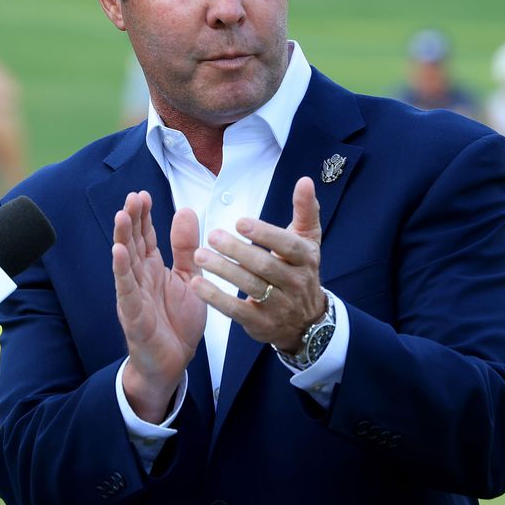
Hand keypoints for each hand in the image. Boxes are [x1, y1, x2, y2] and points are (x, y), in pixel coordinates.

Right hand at [113, 191, 204, 422]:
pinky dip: (121, 271)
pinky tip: (118, 253)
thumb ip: (185, 247)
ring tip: (121, 216)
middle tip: (132, 197)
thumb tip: (185, 210)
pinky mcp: (133, 315)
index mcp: (153, 269)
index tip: (142, 194)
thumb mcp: (188, 277)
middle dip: (131, 220)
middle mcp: (140, 278)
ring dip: (122, 239)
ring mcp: (133, 296)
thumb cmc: (178, 322)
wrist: (174, 362)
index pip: (145, 236)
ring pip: (125, 262)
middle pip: (132, 244)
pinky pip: (126, 290)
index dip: (143, 216)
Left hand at [191, 177, 325, 353]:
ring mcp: (279, 305)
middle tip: (212, 235)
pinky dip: (216, 298)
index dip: (264, 233)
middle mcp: (295, 283)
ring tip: (199, 255)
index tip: (240, 222)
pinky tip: (197, 285)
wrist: (306, 321)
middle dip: (237, 251)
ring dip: (223, 271)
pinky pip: (237, 311)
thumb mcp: (307, 241)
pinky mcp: (261, 323)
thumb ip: (305, 211)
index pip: (286, 245)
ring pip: (250, 287)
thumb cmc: (300, 270)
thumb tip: (305, 181)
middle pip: (265, 266)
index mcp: (305, 258)